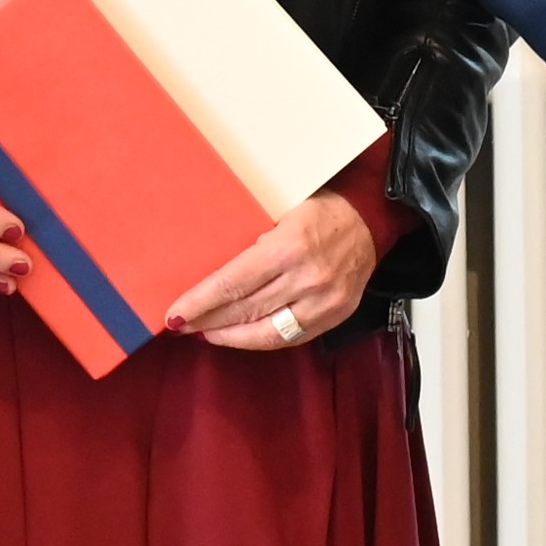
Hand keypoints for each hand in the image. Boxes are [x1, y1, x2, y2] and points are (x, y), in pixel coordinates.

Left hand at [175, 189, 384, 352]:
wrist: (370, 217)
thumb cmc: (319, 206)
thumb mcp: (279, 209)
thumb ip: (250, 238)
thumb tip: (207, 265)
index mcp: (289, 246)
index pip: (232, 284)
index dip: (200, 302)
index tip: (175, 313)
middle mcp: (307, 279)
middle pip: (245, 311)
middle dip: (207, 320)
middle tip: (182, 323)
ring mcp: (324, 302)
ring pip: (266, 333)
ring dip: (230, 336)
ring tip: (206, 332)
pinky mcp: (335, 316)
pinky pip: (290, 338)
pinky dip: (261, 339)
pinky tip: (242, 335)